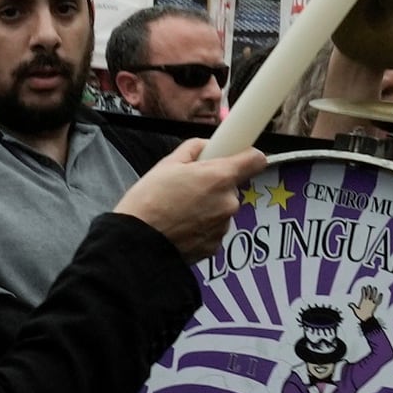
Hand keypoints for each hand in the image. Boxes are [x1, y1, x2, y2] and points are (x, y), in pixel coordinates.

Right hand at [112, 143, 264, 260]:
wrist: (137, 241)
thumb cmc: (148, 201)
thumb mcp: (167, 164)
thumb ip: (194, 149)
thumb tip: (206, 146)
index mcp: (219, 177)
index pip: (255, 160)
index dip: (247, 156)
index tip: (239, 156)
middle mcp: (228, 202)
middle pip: (232, 187)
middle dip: (215, 185)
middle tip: (189, 187)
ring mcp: (223, 226)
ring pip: (222, 209)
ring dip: (208, 207)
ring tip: (180, 210)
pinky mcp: (215, 246)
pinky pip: (214, 229)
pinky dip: (202, 227)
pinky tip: (182, 226)